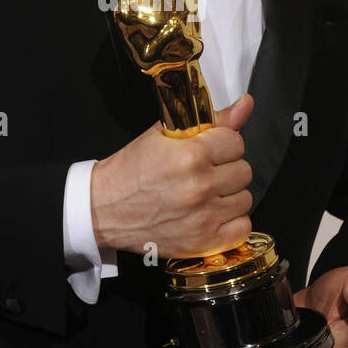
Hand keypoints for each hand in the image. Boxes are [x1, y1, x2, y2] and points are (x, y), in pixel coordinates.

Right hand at [90, 94, 254, 258]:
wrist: (103, 208)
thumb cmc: (130, 172)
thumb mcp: (164, 135)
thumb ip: (210, 120)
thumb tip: (245, 105)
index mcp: (191, 155)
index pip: (236, 142)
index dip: (222, 145)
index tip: (209, 151)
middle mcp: (200, 186)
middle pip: (244, 171)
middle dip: (226, 169)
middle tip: (204, 172)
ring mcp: (203, 217)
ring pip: (245, 199)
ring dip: (228, 196)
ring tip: (205, 194)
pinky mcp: (203, 242)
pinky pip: (242, 228)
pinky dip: (231, 223)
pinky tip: (212, 215)